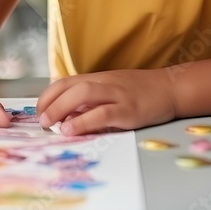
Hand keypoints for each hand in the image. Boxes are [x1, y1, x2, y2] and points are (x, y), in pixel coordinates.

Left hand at [36, 69, 178, 134]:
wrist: (172, 88)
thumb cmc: (140, 92)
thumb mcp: (111, 91)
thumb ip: (90, 102)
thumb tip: (66, 116)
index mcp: (97, 79)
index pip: (64, 82)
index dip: (47, 96)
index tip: (39, 111)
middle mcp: (104, 84)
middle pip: (69, 86)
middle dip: (50, 103)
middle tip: (41, 121)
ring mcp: (117, 95)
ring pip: (83, 94)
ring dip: (61, 108)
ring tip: (50, 125)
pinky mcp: (130, 110)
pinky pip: (103, 113)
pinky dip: (84, 121)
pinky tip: (71, 130)